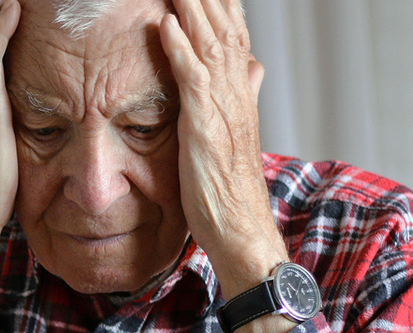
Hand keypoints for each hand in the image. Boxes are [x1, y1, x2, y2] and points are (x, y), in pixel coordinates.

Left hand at [159, 0, 287, 298]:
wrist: (237, 225)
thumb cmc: (227, 184)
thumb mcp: (234, 130)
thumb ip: (241, 94)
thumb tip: (253, 66)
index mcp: (238, 89)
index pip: (232, 30)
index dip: (219, 2)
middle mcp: (233, 89)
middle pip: (221, 25)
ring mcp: (220, 104)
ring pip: (208, 41)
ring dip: (191, 7)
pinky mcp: (203, 123)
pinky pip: (190, 77)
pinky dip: (179, 49)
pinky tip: (164, 26)